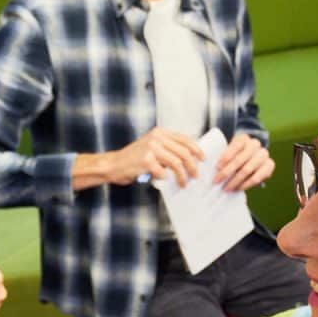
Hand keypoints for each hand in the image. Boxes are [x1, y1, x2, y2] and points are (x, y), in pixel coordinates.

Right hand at [87, 127, 204, 187]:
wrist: (114, 165)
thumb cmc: (135, 159)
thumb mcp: (153, 148)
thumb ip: (168, 149)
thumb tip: (191, 159)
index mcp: (161, 132)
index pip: (186, 139)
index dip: (197, 150)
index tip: (203, 159)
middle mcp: (157, 137)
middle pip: (184, 152)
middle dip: (193, 166)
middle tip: (195, 176)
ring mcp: (151, 148)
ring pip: (177, 163)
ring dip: (183, 176)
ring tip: (183, 183)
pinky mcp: (146, 160)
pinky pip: (163, 172)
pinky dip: (165, 178)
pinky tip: (163, 180)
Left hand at [211, 133, 275, 192]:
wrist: (253, 156)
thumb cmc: (236, 155)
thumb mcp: (229, 151)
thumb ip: (223, 157)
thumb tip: (212, 170)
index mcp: (244, 138)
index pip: (235, 146)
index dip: (225, 157)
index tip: (217, 167)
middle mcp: (255, 144)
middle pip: (240, 160)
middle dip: (226, 172)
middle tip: (217, 181)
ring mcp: (264, 154)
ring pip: (247, 170)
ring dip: (235, 181)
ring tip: (226, 188)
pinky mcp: (270, 165)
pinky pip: (257, 178)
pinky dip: (246, 184)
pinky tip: (238, 188)